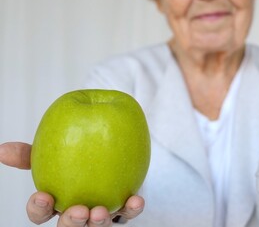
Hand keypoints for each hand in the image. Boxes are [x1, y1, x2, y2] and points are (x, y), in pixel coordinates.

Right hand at [1, 142, 144, 225]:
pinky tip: (135, 200)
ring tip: (101, 211)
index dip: (39, 209)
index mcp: (55, 202)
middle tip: (78, 211)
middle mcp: (77, 212)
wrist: (108, 153)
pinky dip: (132, 209)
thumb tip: (2, 149)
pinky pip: (128, 214)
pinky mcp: (123, 208)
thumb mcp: (51, 153)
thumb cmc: (73, 159)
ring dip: (99, 222)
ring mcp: (100, 214)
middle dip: (72, 223)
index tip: (42, 196)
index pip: (40, 213)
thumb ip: (31, 153)